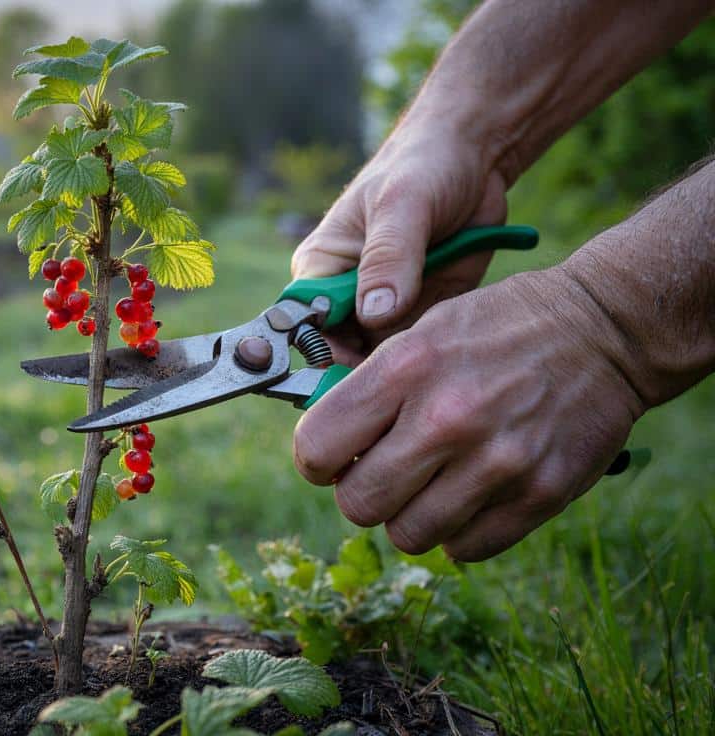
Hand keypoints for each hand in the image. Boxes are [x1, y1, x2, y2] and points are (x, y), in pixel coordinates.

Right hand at [291, 123, 508, 363]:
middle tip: (404, 371)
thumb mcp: (403, 205)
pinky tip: (451, 341)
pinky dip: (434, 351)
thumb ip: (388, 258)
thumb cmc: (422, 165)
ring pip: (384, 356)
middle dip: (370, 366)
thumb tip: (373, 314)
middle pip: (343, 351)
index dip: (323, 352)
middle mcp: (347, 294)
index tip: (355, 371)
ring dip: (406, 360)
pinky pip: (421, 347)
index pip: (305, 324)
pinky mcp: (423, 311)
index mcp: (321, 267)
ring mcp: (387, 307)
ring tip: (433, 352)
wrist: (476, 158)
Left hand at [291, 266, 642, 560]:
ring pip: (409, 535)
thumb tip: (321, 444)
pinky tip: (470, 495)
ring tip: (431, 483)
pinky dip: (459, 532)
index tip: (334, 456)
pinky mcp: (539, 495)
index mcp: (407, 368)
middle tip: (385, 471)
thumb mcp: (422, 329)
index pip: (317, 448)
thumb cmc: (497, 328)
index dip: (317, 460)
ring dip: (410, 516)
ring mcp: (496, 462)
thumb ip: (370, 386)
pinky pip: (466, 549)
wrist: (602, 332)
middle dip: (362, 492)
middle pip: (358, 504)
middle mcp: (447, 418)